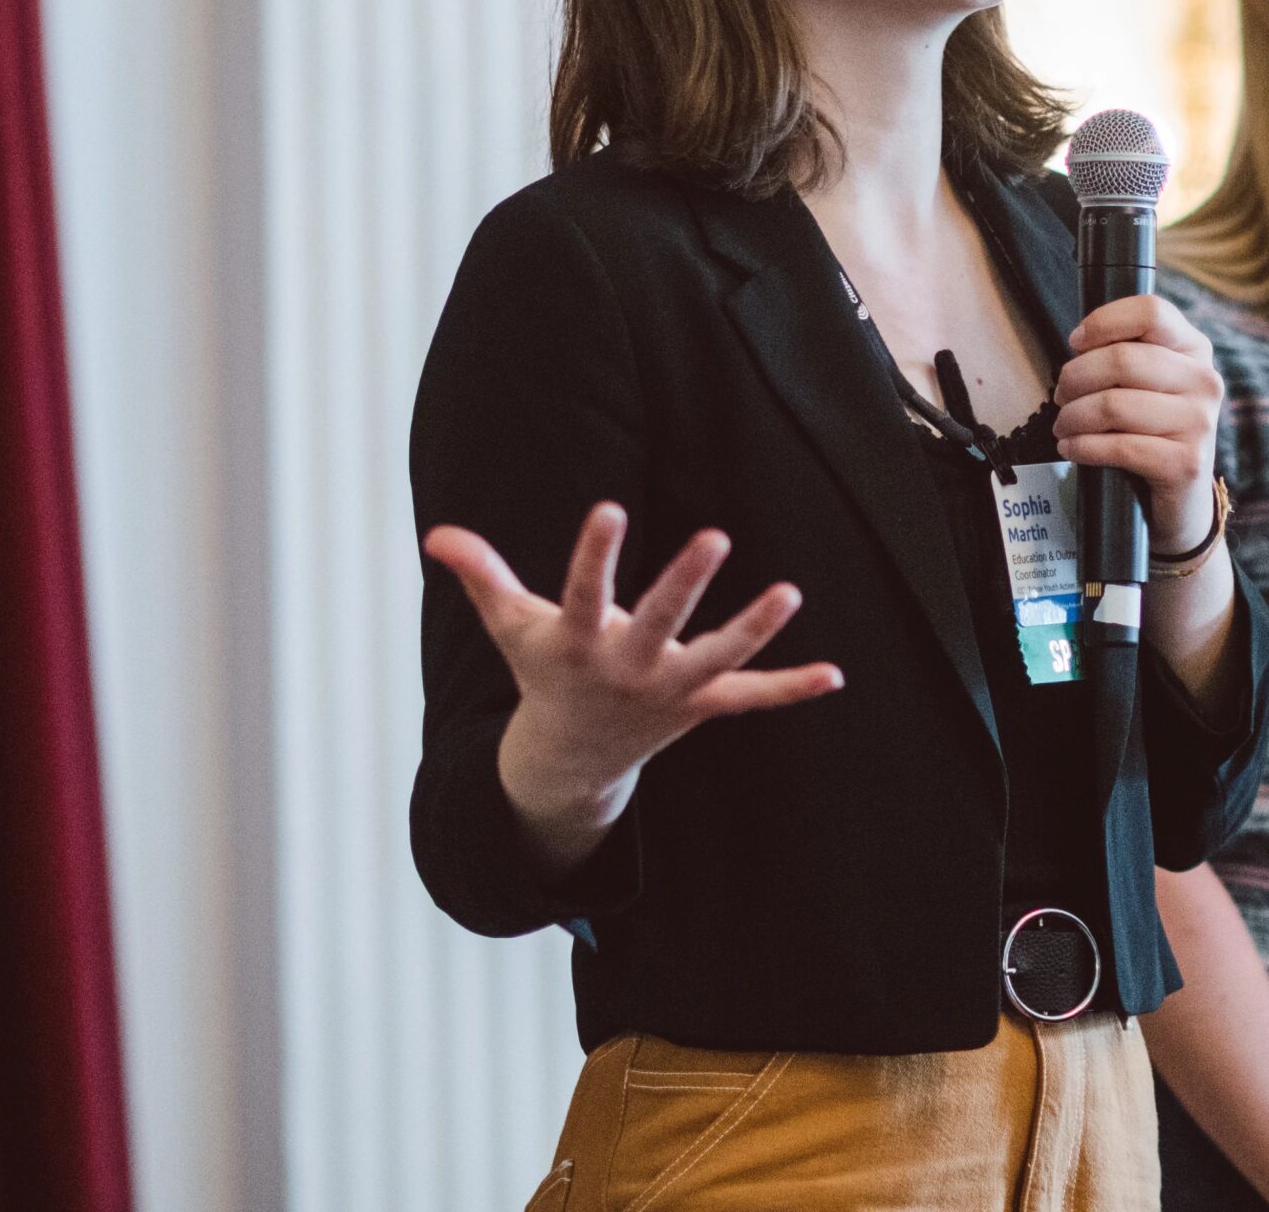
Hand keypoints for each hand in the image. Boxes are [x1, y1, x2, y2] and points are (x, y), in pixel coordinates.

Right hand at [424, 503, 838, 865]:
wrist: (570, 758)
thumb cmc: (545, 672)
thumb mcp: (512, 626)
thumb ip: (482, 576)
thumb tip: (436, 534)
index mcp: (578, 644)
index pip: (584, 592)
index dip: (595, 552)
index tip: (610, 509)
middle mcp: (626, 669)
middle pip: (659, 622)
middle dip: (684, 583)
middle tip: (714, 535)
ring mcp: (668, 690)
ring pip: (718, 660)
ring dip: (754, 630)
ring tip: (790, 593)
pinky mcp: (701, 705)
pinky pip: (750, 698)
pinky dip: (789, 688)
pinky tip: (833, 674)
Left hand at [1053, 294, 1222, 553]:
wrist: (1181, 499)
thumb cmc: (1151, 430)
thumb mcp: (1149, 383)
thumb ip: (1126, 353)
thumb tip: (1079, 342)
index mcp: (1195, 349)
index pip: (1151, 312)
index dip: (1103, 322)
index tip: (1076, 343)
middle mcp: (1204, 381)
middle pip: (1122, 359)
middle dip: (1075, 378)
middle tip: (1061, 397)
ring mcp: (1199, 423)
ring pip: (1113, 404)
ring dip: (1073, 416)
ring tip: (1063, 426)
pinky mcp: (1185, 463)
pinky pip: (1118, 446)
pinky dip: (1083, 447)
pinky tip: (1072, 449)